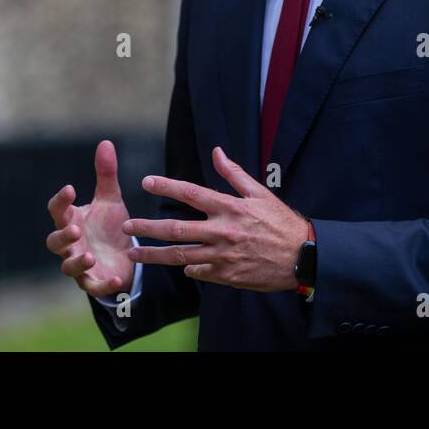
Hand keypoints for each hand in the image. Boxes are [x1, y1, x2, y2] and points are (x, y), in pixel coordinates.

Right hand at [46, 139, 134, 298]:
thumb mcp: (111, 199)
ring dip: (77, 262)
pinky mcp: (94, 281)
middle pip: (54, 242)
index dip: (61, 200)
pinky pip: (93, 286)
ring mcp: (80, 264)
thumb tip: (105, 142)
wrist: (125, 256)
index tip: (70, 189)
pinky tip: (117, 280)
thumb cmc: (110, 226)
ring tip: (90, 256)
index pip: (58, 210)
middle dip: (62, 236)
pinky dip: (103, 285)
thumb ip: (106, 174)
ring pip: (68, 267)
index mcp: (72, 220)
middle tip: (75, 229)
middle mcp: (72, 243)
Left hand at [124, 146, 308, 292]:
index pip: (191, 193)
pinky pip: (199, 272)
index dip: (166, 186)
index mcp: (230, 208)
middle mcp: (222, 232)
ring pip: (180, 255)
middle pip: (176, 229)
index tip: (146, 182)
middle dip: (148, 227)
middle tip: (126, 225)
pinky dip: (188, 268)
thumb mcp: (260, 193)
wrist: (302, 257)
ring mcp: (223, 257)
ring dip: (154, 255)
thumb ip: (234, 174)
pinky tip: (178, 265)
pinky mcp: (227, 276)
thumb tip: (216, 152)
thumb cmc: (281, 222)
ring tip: (133, 253)